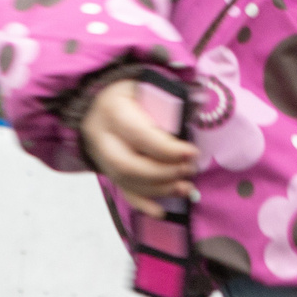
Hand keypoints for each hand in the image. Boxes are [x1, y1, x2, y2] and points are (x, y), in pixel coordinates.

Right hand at [80, 78, 198, 216]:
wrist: (97, 101)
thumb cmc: (131, 92)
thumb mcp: (147, 86)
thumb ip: (169, 99)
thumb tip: (199, 106)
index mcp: (114, 110)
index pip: (141, 137)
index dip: (169, 150)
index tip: (193, 153)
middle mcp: (102, 136)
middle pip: (128, 165)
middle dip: (163, 173)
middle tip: (188, 171)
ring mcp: (101, 156)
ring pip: (126, 181)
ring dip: (159, 189)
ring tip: (185, 187)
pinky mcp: (106, 169)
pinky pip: (121, 191)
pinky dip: (142, 203)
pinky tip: (161, 211)